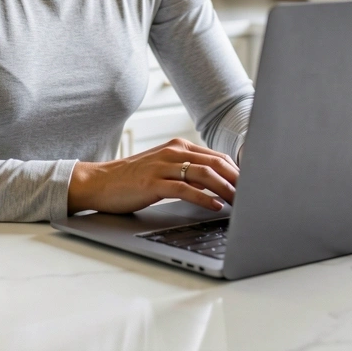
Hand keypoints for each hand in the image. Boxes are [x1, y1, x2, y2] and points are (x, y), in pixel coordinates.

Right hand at [67, 138, 239, 214]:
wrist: (99, 182)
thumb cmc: (132, 179)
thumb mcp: (162, 169)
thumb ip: (187, 172)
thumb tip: (217, 186)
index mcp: (178, 147)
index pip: (217, 157)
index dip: (237, 171)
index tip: (251, 186)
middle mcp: (173, 152)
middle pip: (216, 163)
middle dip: (237, 180)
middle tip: (252, 195)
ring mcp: (163, 166)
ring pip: (204, 174)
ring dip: (226, 189)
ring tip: (239, 202)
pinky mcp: (153, 183)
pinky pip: (185, 189)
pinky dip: (204, 198)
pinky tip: (215, 206)